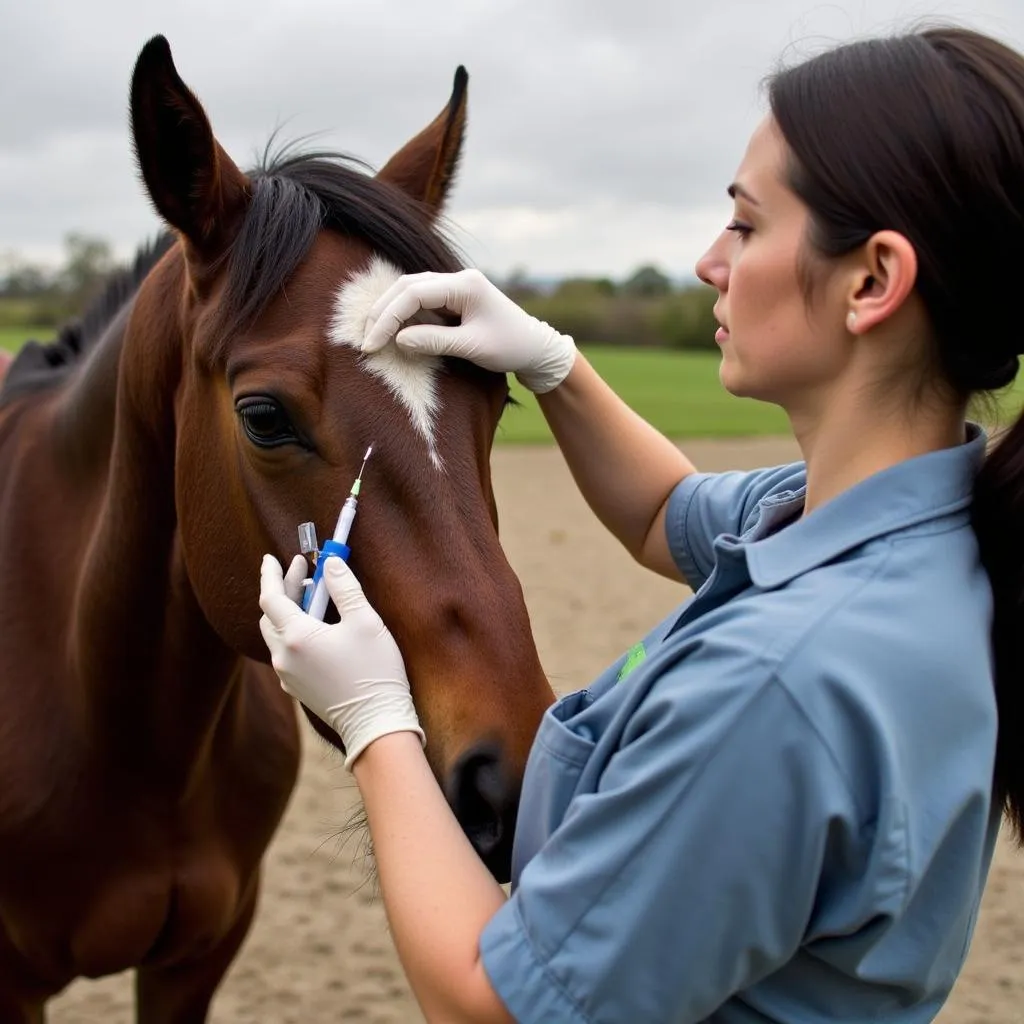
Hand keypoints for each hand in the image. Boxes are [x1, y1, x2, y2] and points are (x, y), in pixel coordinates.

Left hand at [258, 553, 423, 767]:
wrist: (376, 723)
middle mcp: (284, 657)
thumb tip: (331, 563)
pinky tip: (316, 628)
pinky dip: (294, 633)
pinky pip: (286, 652)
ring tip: (313, 598)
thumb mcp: (365, 621)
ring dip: (289, 612)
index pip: (270, 597)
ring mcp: (288, 676)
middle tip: (303, 573)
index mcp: (297, 637)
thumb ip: (345, 588)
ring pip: (277, 635)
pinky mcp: (296, 688)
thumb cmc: (374, 671)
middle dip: (283, 590)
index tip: (274, 558)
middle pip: (270, 615)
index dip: (271, 574)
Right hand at [360, 268, 576, 393]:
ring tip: (372, 336)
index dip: (388, 318)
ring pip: (411, 291)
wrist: (536, 348)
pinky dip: (404, 315)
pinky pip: (421, 302)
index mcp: (465, 284)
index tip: (373, 344)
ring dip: (389, 311)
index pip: (413, 294)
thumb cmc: (511, 347)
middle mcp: (458, 279)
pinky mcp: (454, 299)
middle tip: (366, 340)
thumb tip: (399, 340)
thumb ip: (435, 341)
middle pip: (406, 286)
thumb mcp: (472, 347)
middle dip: (382, 312)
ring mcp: (456, 287)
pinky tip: (392, 332)